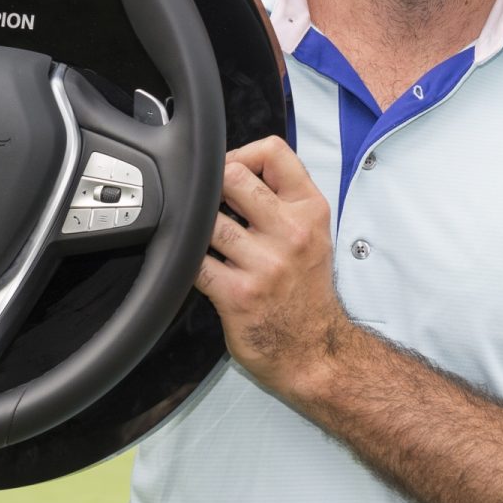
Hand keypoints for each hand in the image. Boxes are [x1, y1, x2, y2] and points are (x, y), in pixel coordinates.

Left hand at [194, 136, 355, 402]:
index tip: (231, 172)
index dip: (241, 154)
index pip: (273, 152)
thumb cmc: (306, 292)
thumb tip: (234, 169)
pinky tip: (192, 263)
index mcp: (310, 210)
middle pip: (231, 176)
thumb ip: (282, 200)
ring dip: (196, 226)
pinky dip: (185, 260)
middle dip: (211, 187)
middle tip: (207, 205)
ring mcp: (264, 263)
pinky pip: (194, 262)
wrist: (316, 351)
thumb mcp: (314, 234)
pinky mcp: (237, 294)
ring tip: (200, 237)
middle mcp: (291, 232)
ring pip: (207, 219)